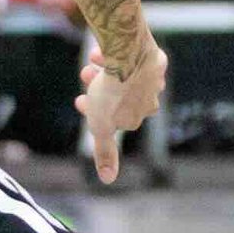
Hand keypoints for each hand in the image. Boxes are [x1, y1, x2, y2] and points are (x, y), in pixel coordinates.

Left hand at [76, 38, 167, 183]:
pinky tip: (101, 53)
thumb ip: (105, 152)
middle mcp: (150, 97)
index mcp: (139, 115)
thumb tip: (108, 180)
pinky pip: (132, 57)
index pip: (115, 117)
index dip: (94, 110)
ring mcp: (153, 76)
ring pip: (123, 75)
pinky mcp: (153, 56)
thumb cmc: (114, 93)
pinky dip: (114, 57)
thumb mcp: (101, 127)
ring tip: (90, 64)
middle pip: (118, 95)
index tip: (80, 101)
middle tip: (83, 76)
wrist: (128, 55)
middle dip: (97, 89)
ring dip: (102, 72)